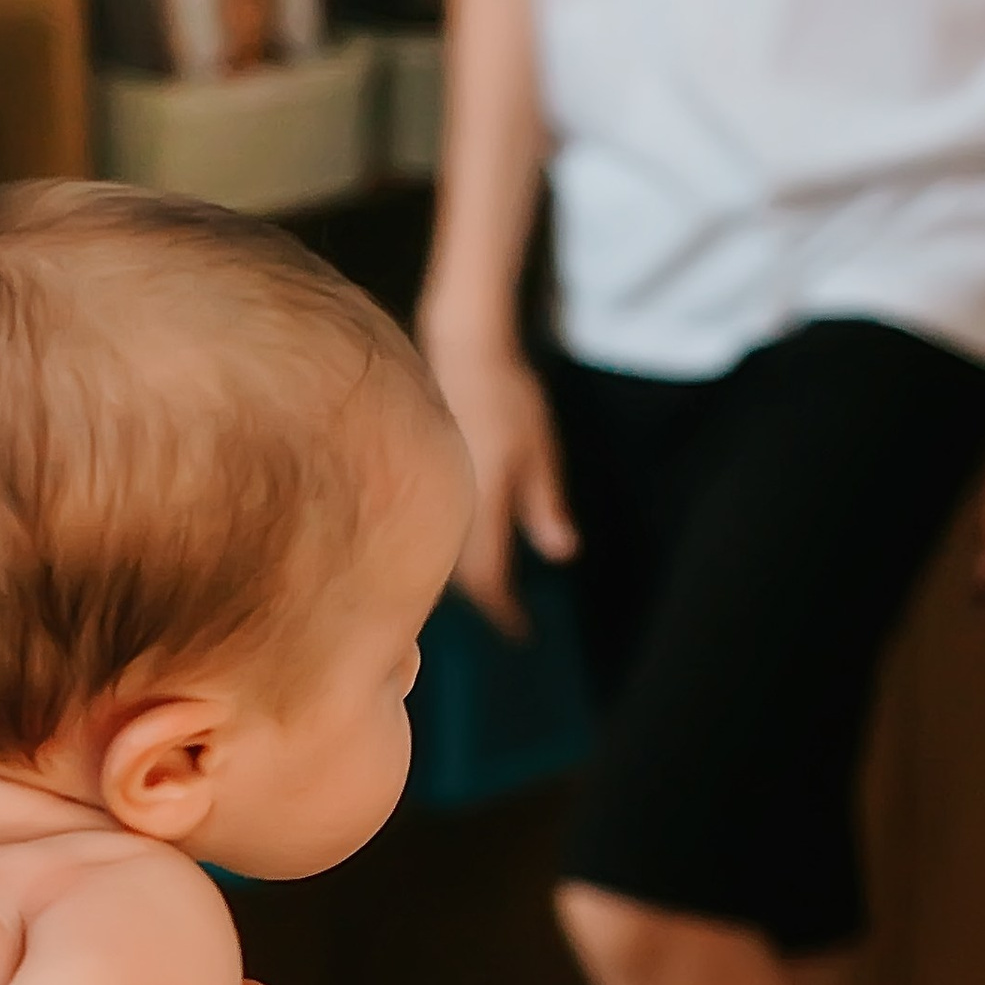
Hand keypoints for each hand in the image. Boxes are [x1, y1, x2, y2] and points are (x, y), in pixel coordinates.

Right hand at [421, 324, 576, 634]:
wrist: (458, 350)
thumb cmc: (506, 397)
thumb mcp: (540, 451)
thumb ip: (547, 506)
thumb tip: (563, 554)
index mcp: (480, 507)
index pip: (489, 580)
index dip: (505, 613)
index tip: (522, 633)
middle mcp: (449, 510)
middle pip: (461, 582)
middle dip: (486, 603)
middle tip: (510, 620)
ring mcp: (430, 499)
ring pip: (444, 562)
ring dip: (467, 584)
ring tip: (491, 596)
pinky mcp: (420, 487)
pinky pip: (433, 537)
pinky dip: (453, 556)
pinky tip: (468, 556)